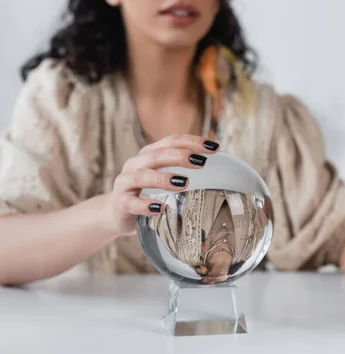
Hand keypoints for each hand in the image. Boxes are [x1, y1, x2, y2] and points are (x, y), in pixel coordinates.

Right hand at [100, 134, 219, 236]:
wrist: (115, 213)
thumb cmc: (147, 193)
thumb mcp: (164, 179)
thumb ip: (183, 171)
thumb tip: (220, 171)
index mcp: (150, 154)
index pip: (172, 141)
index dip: (192, 141)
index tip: (214, 147)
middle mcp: (136, 164)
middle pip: (157, 154)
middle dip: (180, 156)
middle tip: (201, 162)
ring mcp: (125, 183)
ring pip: (142, 176)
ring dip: (163, 178)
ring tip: (183, 183)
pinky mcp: (120, 203)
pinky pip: (131, 202)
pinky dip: (145, 205)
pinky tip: (160, 208)